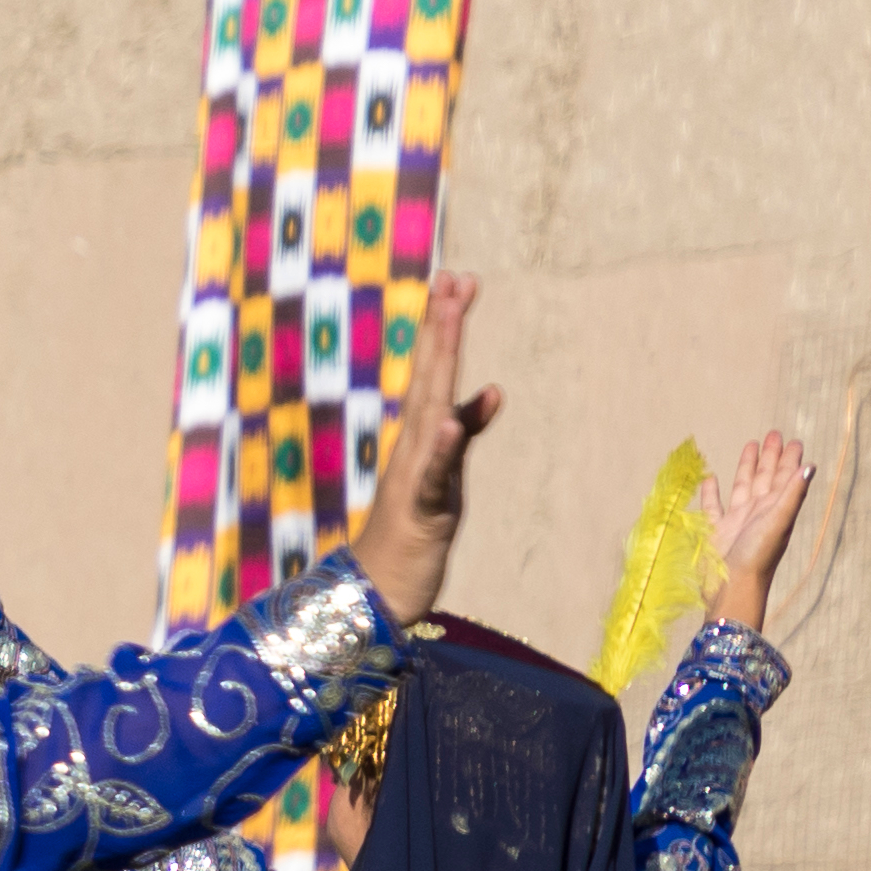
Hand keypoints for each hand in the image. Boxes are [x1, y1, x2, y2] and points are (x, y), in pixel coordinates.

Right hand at [347, 274, 496, 627]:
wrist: (378, 591)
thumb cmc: (412, 535)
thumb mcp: (447, 478)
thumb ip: (464, 435)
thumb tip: (492, 391)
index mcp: (421, 438)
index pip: (435, 372)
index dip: (445, 327)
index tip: (456, 280)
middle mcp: (414, 446)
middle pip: (431, 377)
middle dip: (443, 327)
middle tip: (455, 278)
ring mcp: (414, 475)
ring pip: (429, 410)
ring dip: (438, 366)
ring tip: (450, 321)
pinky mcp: (419, 510)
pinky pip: (431, 475)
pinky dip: (440, 447)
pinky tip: (448, 419)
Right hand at [701, 426, 812, 627]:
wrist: (733, 586)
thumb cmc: (758, 555)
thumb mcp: (779, 522)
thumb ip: (792, 494)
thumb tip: (809, 467)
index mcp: (775, 509)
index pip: (785, 478)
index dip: (790, 459)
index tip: (794, 440)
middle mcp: (759, 512)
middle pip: (766, 478)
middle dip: (770, 456)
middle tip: (773, 434)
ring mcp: (738, 520)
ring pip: (743, 486)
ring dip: (747, 466)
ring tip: (749, 445)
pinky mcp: (716, 529)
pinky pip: (714, 505)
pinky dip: (712, 491)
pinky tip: (711, 478)